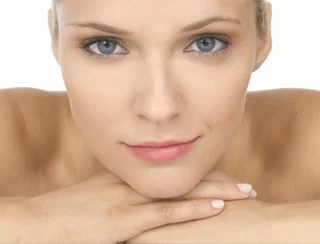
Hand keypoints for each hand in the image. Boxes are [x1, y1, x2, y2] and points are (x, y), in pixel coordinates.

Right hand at [19, 170, 254, 242]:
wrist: (39, 224)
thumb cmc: (69, 213)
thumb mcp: (101, 197)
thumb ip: (125, 194)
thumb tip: (144, 197)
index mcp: (131, 178)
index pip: (175, 172)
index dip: (203, 175)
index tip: (226, 179)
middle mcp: (134, 183)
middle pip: (185, 178)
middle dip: (219, 181)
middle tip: (246, 185)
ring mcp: (129, 201)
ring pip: (182, 191)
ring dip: (217, 192)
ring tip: (245, 192)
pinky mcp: (124, 222)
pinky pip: (165, 214)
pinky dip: (191, 209)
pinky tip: (215, 207)